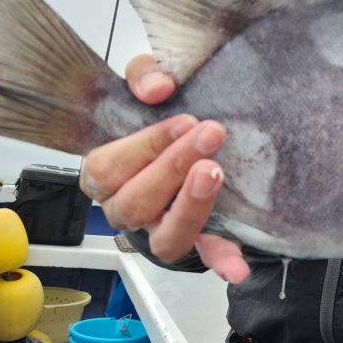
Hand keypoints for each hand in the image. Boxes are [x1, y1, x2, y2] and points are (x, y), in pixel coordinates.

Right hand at [80, 54, 248, 283]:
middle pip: (136, 202)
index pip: (109, 169)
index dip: (145, 147)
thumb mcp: (148, 82)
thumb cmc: (159, 113)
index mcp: (104, 174)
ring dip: (190, 207)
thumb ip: (146, 74)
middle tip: (209, 134)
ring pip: (165, 237)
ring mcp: (160, 229)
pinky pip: (205, 257)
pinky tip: (238, 267)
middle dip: (173, 167)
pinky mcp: (196, 239)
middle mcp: (127, 209)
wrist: (191, 133)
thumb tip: (157, 87)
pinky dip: (221, 261)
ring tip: (215, 174)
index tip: (184, 121)